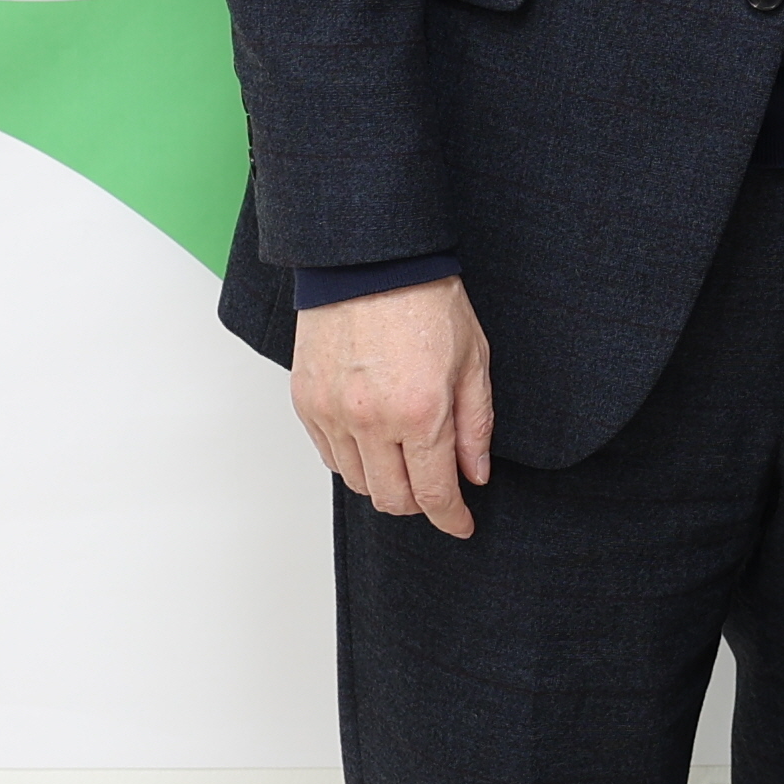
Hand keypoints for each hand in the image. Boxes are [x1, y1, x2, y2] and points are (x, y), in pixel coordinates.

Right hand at [294, 276, 495, 538]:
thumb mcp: (473, 361)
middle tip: (435, 486)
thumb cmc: (427, 300)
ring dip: (385, 482)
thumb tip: (474, 475)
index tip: (461, 523)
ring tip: (404, 457)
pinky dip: (352, 458)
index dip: (451, 518)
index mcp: (422, 412)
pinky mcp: (307, 401)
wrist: (371, 260)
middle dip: (420, 502)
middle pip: (393, 499)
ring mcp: (334, 413)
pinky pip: (329, 455)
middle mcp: (372, 421)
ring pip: (358, 482)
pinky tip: (372, 439)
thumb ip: (475, 426)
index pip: (434, 494)